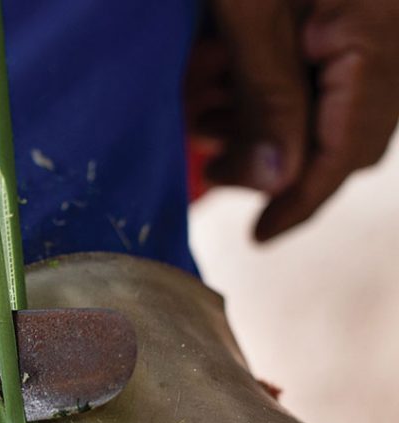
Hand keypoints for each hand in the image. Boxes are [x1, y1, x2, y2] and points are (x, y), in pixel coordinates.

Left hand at [186, 0, 398, 240]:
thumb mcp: (249, 12)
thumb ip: (267, 95)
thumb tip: (275, 183)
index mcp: (377, 35)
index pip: (348, 150)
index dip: (301, 200)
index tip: (260, 235)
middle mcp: (392, 31)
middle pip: (345, 135)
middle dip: (275, 162)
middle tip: (215, 166)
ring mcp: (379, 19)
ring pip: (333, 106)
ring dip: (267, 125)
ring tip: (207, 120)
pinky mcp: (353, 11)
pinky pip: (328, 70)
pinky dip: (278, 89)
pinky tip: (226, 81)